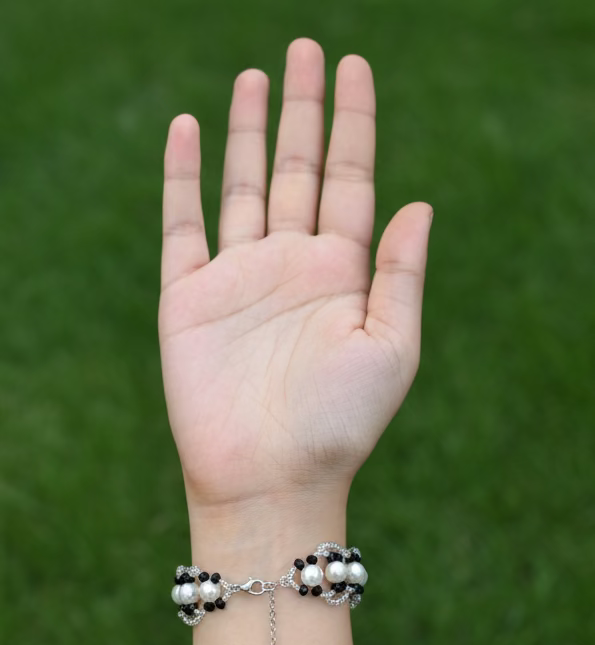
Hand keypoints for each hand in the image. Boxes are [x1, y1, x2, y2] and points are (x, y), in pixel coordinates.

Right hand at [159, 39, 431, 550]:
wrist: (270, 479)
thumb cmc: (337, 424)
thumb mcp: (391, 347)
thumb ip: (401, 273)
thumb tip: (421, 202)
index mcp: (342, 274)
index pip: (351, 180)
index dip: (354, 123)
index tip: (355, 67)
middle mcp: (291, 266)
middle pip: (298, 169)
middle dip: (303, 110)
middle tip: (306, 48)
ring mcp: (238, 277)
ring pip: (242, 185)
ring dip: (247, 130)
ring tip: (256, 75)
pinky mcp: (189, 298)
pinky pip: (184, 225)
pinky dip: (183, 177)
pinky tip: (189, 130)